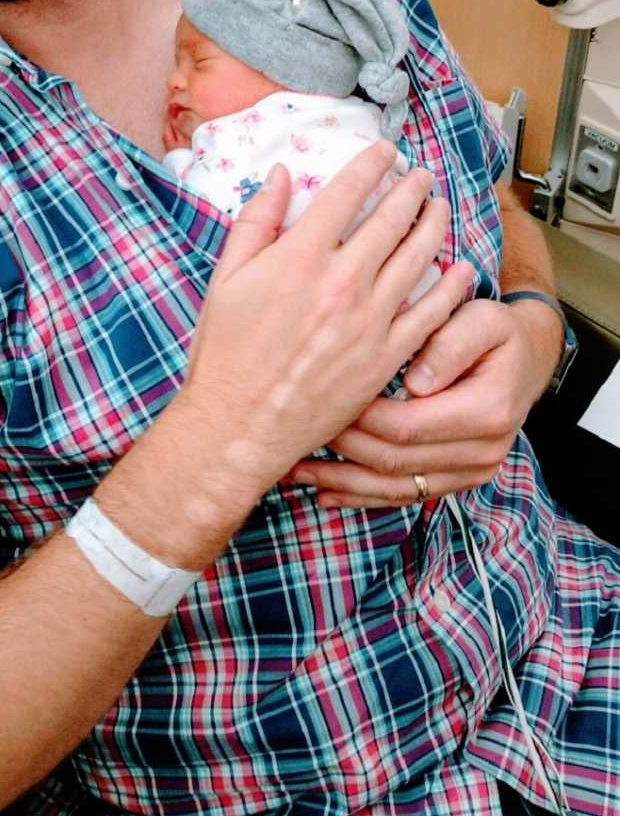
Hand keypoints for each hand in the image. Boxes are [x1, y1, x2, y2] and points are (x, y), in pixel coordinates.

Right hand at [179, 143, 471, 502]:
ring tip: (442, 208)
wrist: (240, 424)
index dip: (371, 165)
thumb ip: (256, 220)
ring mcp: (369, 321)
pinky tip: (461, 269)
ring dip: (434, 226)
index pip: (346, 193)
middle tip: (422, 175)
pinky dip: (450, 287)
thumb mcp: (226, 277)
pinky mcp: (385, 357)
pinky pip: (429, 314)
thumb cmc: (226, 353)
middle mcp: (341, 282)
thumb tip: (279, 174)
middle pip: (390, 220)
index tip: (385, 151)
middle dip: (411, 190)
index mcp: (300, 256)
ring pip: (417, 259)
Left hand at [290, 294, 554, 508]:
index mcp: (487, 411)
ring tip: (293, 470)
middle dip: (341, 449)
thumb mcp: (483, 318)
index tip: (318, 398)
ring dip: (342, 483)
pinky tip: (324, 494)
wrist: (523, 360)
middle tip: (292, 429)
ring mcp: (470, 473)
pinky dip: (362, 497)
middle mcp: (482, 452)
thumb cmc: (494, 331)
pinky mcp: (454, 481)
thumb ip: (452, 342)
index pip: (407, 424)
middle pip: (395, 460)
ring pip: (395, 489)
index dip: (359, 417)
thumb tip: (416, 382)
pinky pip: (404, 497)